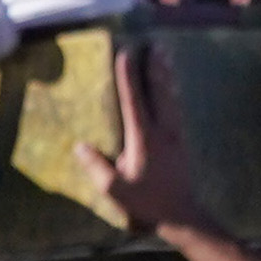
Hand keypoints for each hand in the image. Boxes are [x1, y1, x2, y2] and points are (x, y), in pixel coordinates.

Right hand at [73, 39, 206, 235]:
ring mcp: (176, 136)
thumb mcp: (114, 189)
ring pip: (172, 98)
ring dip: (167, 75)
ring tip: (165, 56)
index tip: (125, 53)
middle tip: (154, 44)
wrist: (182, 216)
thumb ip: (96, 167)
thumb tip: (78, 146)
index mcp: (145, 139)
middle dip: (155, 67)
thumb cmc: (146, 203)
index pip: (134, 101)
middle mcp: (163, 131)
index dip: (129, 76)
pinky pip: (177, 109)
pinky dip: (174, 92)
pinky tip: (173, 87)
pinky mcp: (182, 143)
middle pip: (160, 92)